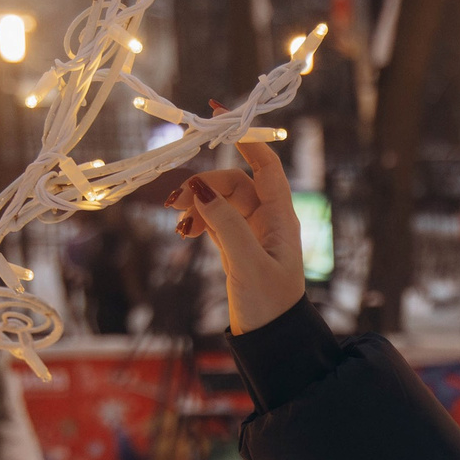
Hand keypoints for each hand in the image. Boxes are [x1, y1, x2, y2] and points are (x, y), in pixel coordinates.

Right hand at [166, 136, 303, 333]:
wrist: (272, 342)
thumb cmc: (270, 306)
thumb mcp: (248, 264)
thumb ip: (226, 225)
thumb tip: (201, 187)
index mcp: (281, 217)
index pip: (265, 165)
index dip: (245, 139)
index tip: (218, 117)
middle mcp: (268, 220)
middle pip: (233, 182)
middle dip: (205, 184)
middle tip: (177, 200)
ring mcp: (251, 233)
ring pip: (219, 201)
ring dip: (197, 203)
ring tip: (177, 220)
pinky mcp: (236, 248)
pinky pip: (214, 221)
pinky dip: (198, 221)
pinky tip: (184, 231)